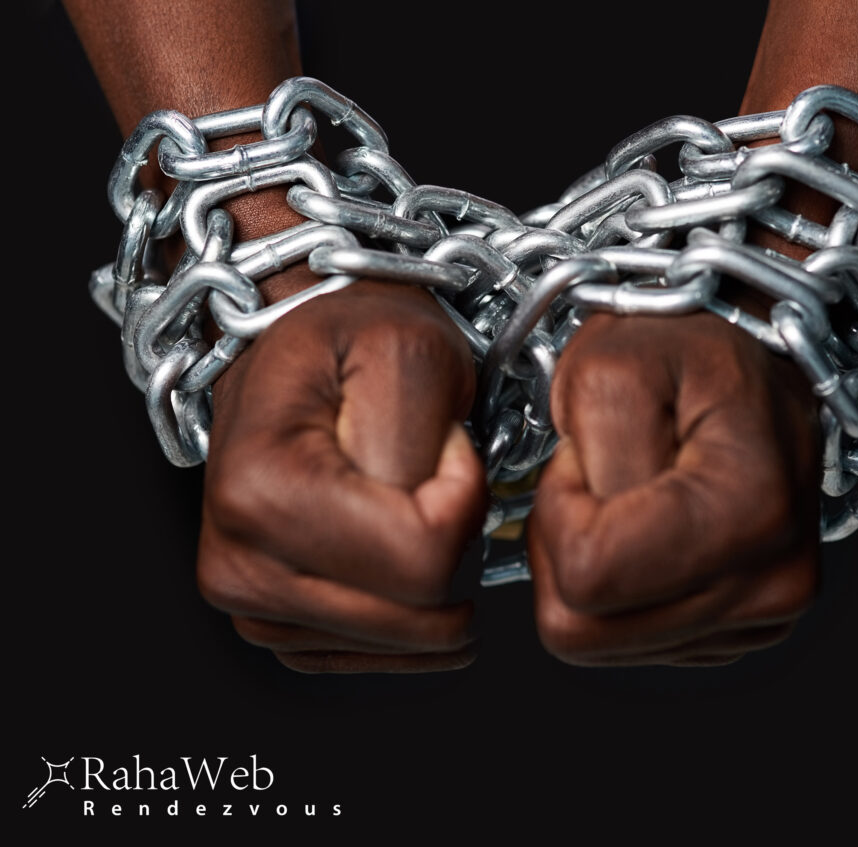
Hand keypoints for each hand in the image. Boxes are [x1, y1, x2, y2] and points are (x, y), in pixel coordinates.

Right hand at [196, 280, 487, 672]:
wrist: (300, 350)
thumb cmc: (351, 338)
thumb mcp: (407, 348)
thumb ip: (419, 443)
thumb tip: (427, 532)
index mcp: (262, 492)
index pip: (423, 561)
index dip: (464, 502)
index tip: (447, 444)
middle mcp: (239, 562)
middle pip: (417, 617)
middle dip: (453, 544)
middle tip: (429, 472)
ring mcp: (249, 602)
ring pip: (405, 642)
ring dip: (432, 575)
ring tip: (402, 499)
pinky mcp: (271, 623)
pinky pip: (377, 654)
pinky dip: (411, 610)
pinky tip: (397, 548)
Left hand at [528, 311, 821, 666]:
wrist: (752, 361)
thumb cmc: (689, 348)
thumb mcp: (611, 363)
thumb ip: (587, 453)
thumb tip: (585, 537)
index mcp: (749, 511)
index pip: (586, 578)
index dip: (558, 510)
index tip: (586, 455)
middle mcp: (771, 582)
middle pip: (582, 628)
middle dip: (566, 545)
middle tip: (599, 474)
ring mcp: (761, 616)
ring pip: (596, 642)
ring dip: (588, 567)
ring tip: (625, 497)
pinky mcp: (739, 631)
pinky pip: (627, 640)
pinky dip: (617, 586)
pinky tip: (647, 528)